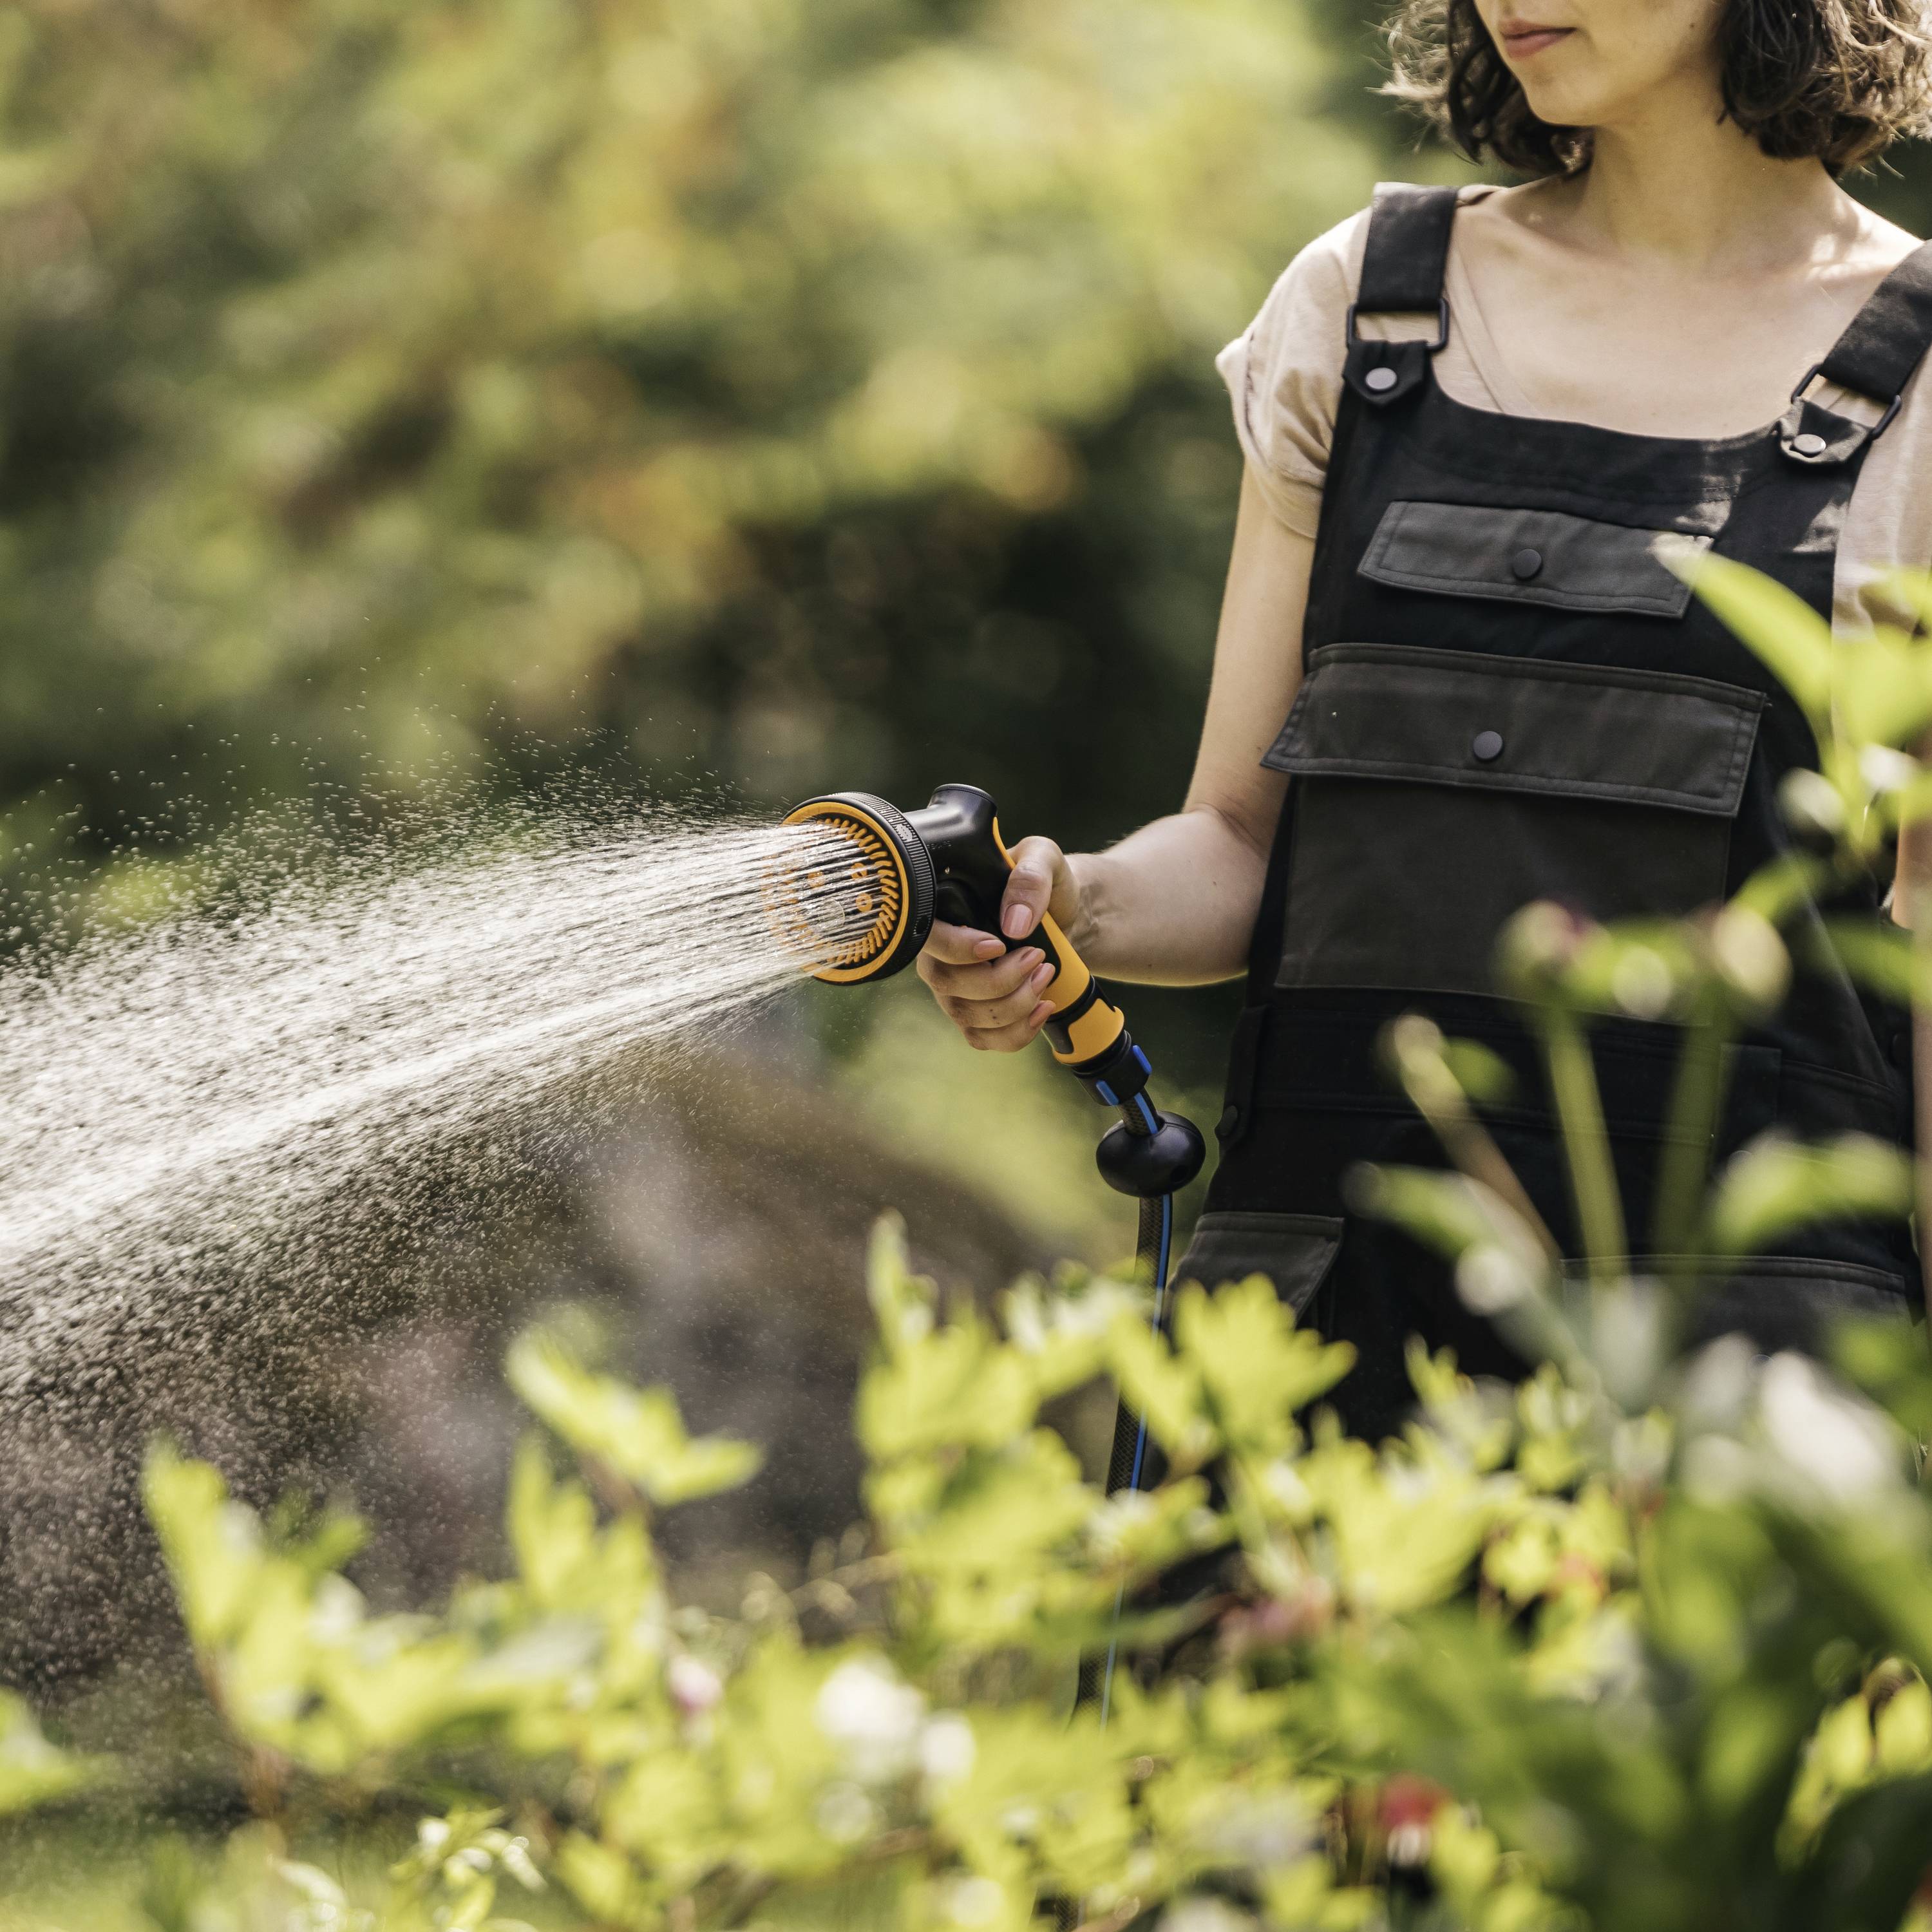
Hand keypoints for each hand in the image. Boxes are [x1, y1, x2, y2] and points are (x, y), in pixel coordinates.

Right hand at [914, 836, 1083, 1051]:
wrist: (1067, 913)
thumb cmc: (1045, 883)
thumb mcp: (1044, 858)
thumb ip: (1030, 876)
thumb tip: (1014, 924)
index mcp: (943, 913)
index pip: (927, 938)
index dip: (957, 948)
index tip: (998, 945)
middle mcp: (939, 955)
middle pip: (947, 984)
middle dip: (1000, 980)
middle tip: (1038, 958)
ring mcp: (955, 990)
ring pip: (967, 1016)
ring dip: (1015, 1004)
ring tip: (1046, 975)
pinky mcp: (976, 1017)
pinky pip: (984, 1040)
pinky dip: (1018, 1032)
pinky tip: (1043, 1007)